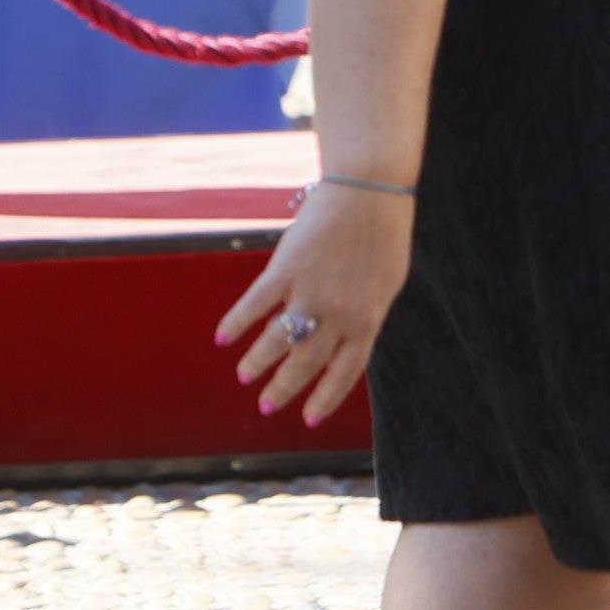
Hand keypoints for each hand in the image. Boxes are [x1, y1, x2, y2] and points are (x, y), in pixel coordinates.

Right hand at [216, 177, 410, 426]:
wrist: (368, 190)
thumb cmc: (383, 233)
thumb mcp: (386, 282)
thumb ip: (366, 313)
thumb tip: (348, 340)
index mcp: (368, 319)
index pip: (345, 372)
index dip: (325, 398)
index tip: (308, 419)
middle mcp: (338, 314)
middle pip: (306, 363)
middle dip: (284, 388)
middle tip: (267, 405)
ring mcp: (310, 292)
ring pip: (278, 341)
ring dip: (258, 361)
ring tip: (244, 375)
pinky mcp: (286, 269)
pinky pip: (255, 304)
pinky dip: (237, 322)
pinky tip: (223, 337)